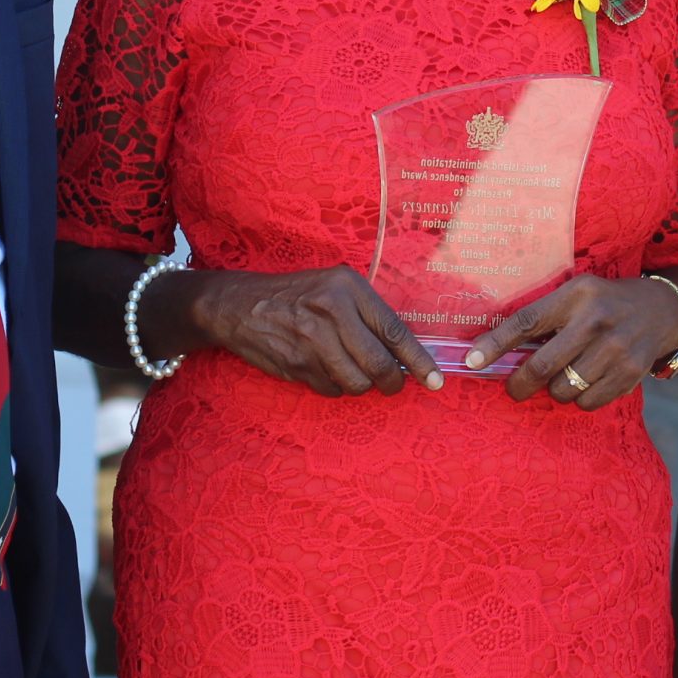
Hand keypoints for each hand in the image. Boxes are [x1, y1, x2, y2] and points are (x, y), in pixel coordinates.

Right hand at [191, 266, 441, 396]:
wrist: (242, 305)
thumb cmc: (299, 295)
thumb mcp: (335, 287)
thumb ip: (368, 313)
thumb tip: (405, 351)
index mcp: (347, 288)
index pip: (394, 330)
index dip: (418, 360)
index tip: (435, 380)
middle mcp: (331, 312)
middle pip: (378, 364)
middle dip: (392, 383)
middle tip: (394, 386)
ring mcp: (311, 341)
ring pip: (356, 383)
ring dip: (362, 386)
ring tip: (355, 373)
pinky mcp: (296, 364)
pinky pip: (331, 390)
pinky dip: (336, 387)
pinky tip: (326, 370)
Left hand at [465, 274, 677, 407]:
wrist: (663, 310)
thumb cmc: (605, 303)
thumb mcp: (576, 294)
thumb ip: (544, 316)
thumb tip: (496, 348)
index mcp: (576, 295)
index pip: (526, 322)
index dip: (496, 344)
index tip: (473, 360)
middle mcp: (595, 320)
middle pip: (542, 366)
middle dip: (519, 384)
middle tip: (514, 388)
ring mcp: (615, 349)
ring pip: (564, 389)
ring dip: (555, 391)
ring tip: (563, 377)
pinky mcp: (630, 373)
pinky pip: (588, 402)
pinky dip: (580, 399)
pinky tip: (587, 382)